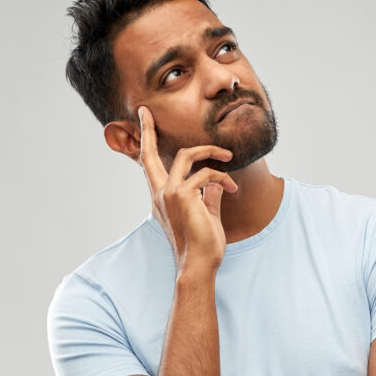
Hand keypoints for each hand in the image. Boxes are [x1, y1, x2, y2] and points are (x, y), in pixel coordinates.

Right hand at [138, 106, 238, 271]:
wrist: (198, 265)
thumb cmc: (202, 245)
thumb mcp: (207, 215)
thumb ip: (209, 196)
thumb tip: (217, 182)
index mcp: (161, 197)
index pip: (149, 166)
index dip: (145, 142)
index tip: (143, 121)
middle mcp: (159, 193)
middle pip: (149, 153)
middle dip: (147, 129)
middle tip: (146, 110)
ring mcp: (168, 193)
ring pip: (186, 155)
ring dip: (210, 151)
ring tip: (228, 156)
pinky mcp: (182, 194)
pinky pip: (206, 174)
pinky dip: (222, 177)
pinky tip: (232, 187)